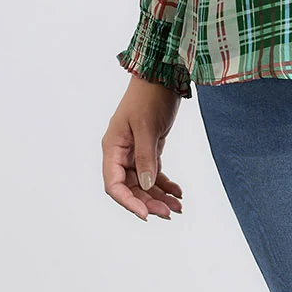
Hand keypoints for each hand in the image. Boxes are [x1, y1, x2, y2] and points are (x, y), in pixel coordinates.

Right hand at [102, 75, 185, 221]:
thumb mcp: (147, 127)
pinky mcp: (149, 149)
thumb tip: (146, 185)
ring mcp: (135, 152)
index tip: (146, 215)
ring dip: (159, 196)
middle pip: (130, 187)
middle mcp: (120, 153)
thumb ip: (146, 157)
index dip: (128, 202)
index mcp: (112, 147)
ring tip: (178, 207)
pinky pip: (154, 173)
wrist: (163, 77)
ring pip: (144, 183)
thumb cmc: (149, 97)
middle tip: (169, 213)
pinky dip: (165, 184)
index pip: (114, 184)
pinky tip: (178, 192)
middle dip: (149, 202)